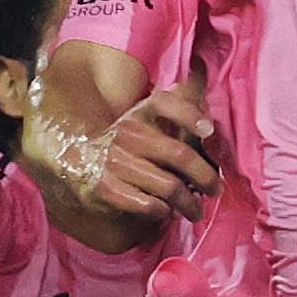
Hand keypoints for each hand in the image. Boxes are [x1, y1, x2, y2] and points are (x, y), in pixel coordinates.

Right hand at [58, 82, 217, 225]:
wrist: (80, 162)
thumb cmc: (132, 143)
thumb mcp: (149, 118)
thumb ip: (179, 106)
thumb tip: (206, 84)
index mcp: (141, 111)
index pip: (166, 103)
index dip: (189, 115)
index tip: (210, 130)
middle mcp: (128, 132)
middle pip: (179, 154)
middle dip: (206, 177)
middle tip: (216, 190)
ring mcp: (115, 160)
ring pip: (170, 186)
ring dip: (190, 203)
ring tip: (196, 211)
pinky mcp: (106, 187)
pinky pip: (148, 204)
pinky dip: (163, 211)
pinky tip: (167, 212)